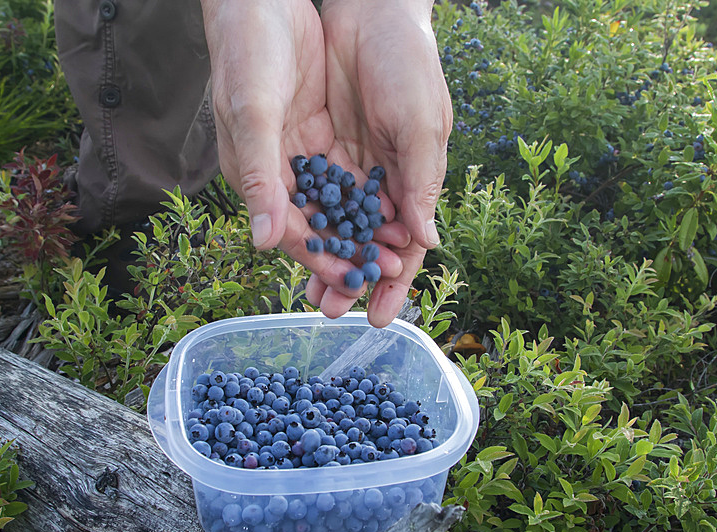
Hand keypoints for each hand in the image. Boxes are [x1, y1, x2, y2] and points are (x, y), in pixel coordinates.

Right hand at [201, 0, 409, 320]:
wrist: (259, 0)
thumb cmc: (246, 53)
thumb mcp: (254, 114)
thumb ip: (262, 178)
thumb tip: (262, 243)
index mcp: (254, 176)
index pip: (290, 230)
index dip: (322, 258)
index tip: (354, 281)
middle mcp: (277, 173)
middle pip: (318, 225)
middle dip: (351, 251)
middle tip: (389, 270)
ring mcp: (300, 153)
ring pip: (338, 204)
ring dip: (365, 228)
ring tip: (399, 249)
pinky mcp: (319, 133)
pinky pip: (348, 174)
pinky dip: (370, 193)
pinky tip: (398, 208)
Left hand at [315, 0, 452, 327]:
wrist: (371, 14)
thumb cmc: (409, 65)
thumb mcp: (421, 122)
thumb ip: (421, 181)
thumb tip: (427, 243)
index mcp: (415, 182)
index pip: (407, 246)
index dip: (395, 282)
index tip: (380, 316)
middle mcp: (383, 182)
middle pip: (366, 244)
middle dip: (352, 278)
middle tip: (333, 309)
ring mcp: (350, 168)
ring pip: (336, 226)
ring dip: (325, 259)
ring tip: (310, 292)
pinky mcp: (318, 149)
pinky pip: (309, 195)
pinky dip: (303, 221)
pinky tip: (289, 245)